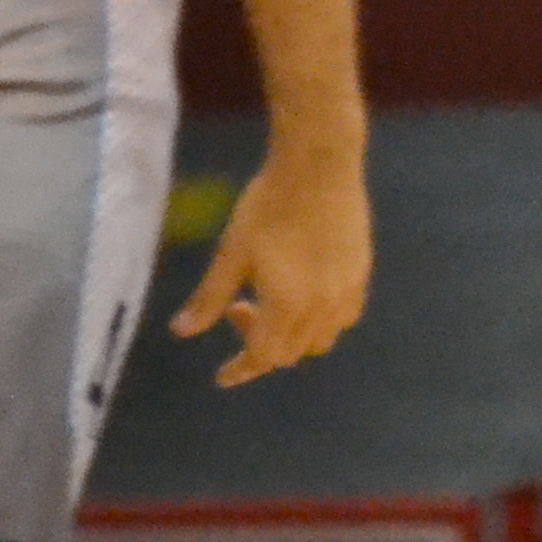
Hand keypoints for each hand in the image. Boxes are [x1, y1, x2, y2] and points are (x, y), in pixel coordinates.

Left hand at [169, 142, 372, 387]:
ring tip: (273, 308)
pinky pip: (345, 316)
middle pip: (291, 353)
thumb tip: (181, 332)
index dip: (241, 369)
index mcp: (286, 306)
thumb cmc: (267, 206)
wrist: (318, 166)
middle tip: (236, 309)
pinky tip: (308, 296)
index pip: (263, 357)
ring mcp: (346, 291)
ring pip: (321, 339)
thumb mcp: (231, 252)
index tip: (221, 375)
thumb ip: (209, 297)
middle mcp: (321, 308)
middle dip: (259, 345)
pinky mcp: (361, 271)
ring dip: (293, 338)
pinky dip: (323, 321)